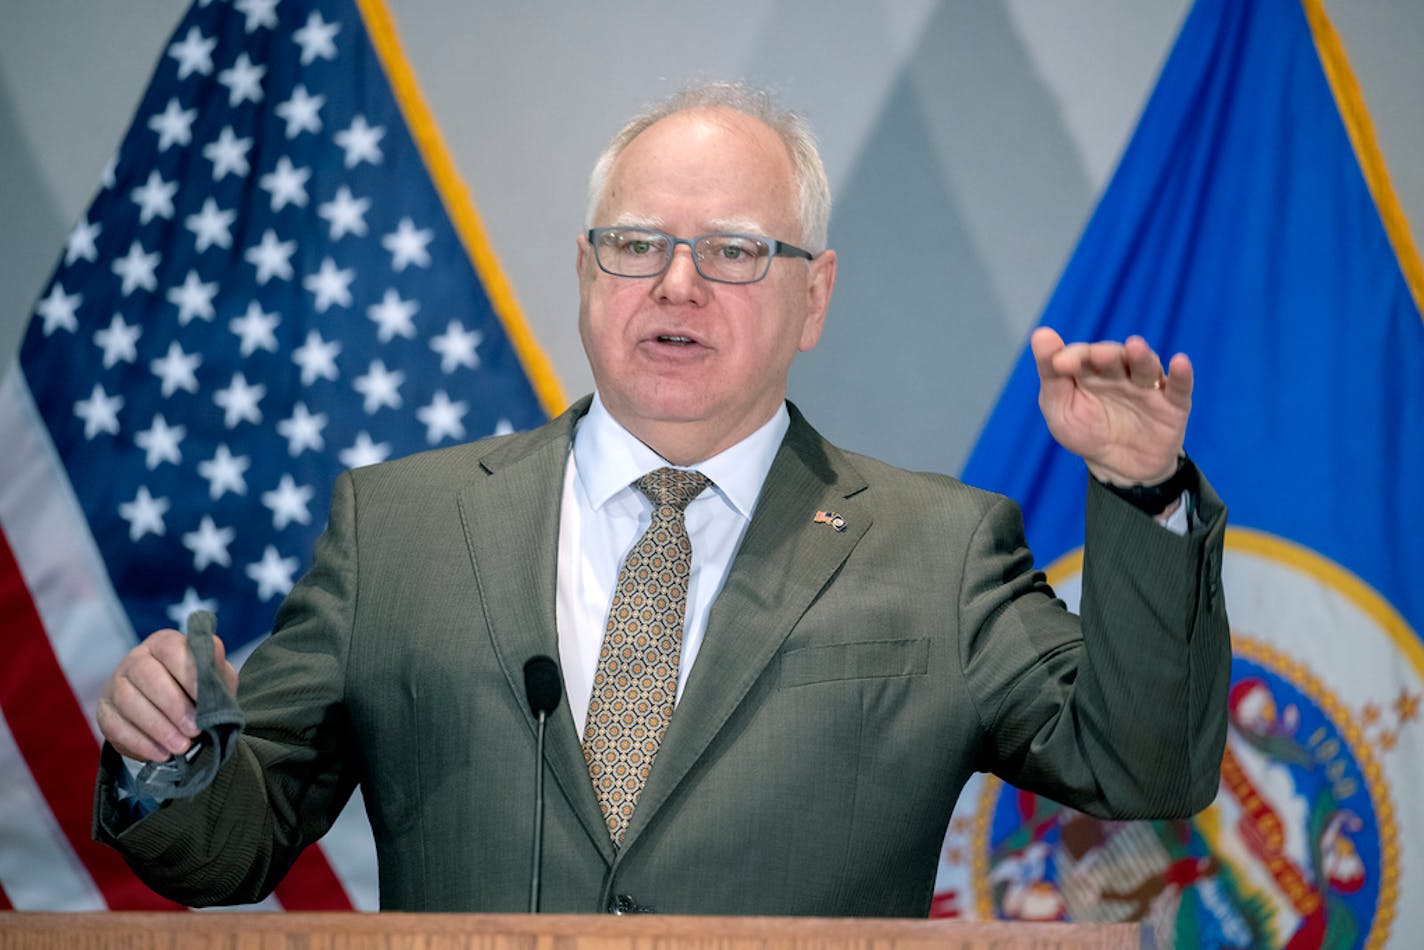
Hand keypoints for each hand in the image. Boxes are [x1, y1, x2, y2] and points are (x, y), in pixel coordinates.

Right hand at [96, 629, 238, 761]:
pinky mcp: (105, 712)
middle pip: (147, 675)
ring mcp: (116, 684)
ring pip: (129, 701)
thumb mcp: (217, 678)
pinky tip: (162, 753)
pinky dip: (141, 742)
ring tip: (181, 746)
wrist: (177, 717)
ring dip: (158, 727)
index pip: (171, 649)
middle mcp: (136, 658)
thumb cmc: (199, 691)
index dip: (188, 674)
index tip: (204, 699)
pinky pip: (116, 726)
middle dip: (174, 706)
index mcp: (164, 644)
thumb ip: (217, 671)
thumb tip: (212, 666)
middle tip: (194, 729)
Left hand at [1031, 327, 1191, 485]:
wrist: (1117, 469)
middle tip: (1099, 355)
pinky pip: (1179, 387)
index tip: (1059, 363)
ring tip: (1135, 347)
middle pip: (1115, 357)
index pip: (1082, 355)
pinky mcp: (1172, 405)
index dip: (1072, 356)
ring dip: (1141, 357)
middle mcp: (1120, 373)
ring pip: (1146, 367)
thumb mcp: (1059, 408)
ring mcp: (1147, 388)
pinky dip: (1182, 375)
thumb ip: (1051, 374)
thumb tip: (1041, 334)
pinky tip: (1180, 362)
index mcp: (1090, 371)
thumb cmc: (1085, 432)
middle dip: (1107, 355)